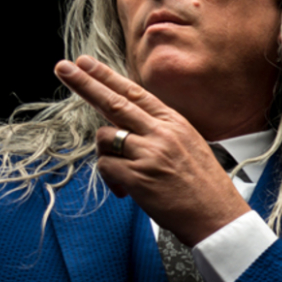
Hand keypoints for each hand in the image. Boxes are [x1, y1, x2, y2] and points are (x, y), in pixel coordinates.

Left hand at [55, 55, 250, 246]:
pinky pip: (105, 166)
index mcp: (172, 121)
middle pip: (113, 102)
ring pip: (105, 137)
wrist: (218, 218)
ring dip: (106, 153)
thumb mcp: (185, 142)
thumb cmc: (201, 183)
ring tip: (123, 173)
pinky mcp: (138, 177)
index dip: (106, 76)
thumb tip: (121, 120)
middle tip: (63, 68)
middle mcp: (160, 132)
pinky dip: (108, 177)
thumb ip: (155, 127)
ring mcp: (149, 153)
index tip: (85, 62)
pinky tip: (123, 189)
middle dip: (84, 83)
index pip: (133, 91)